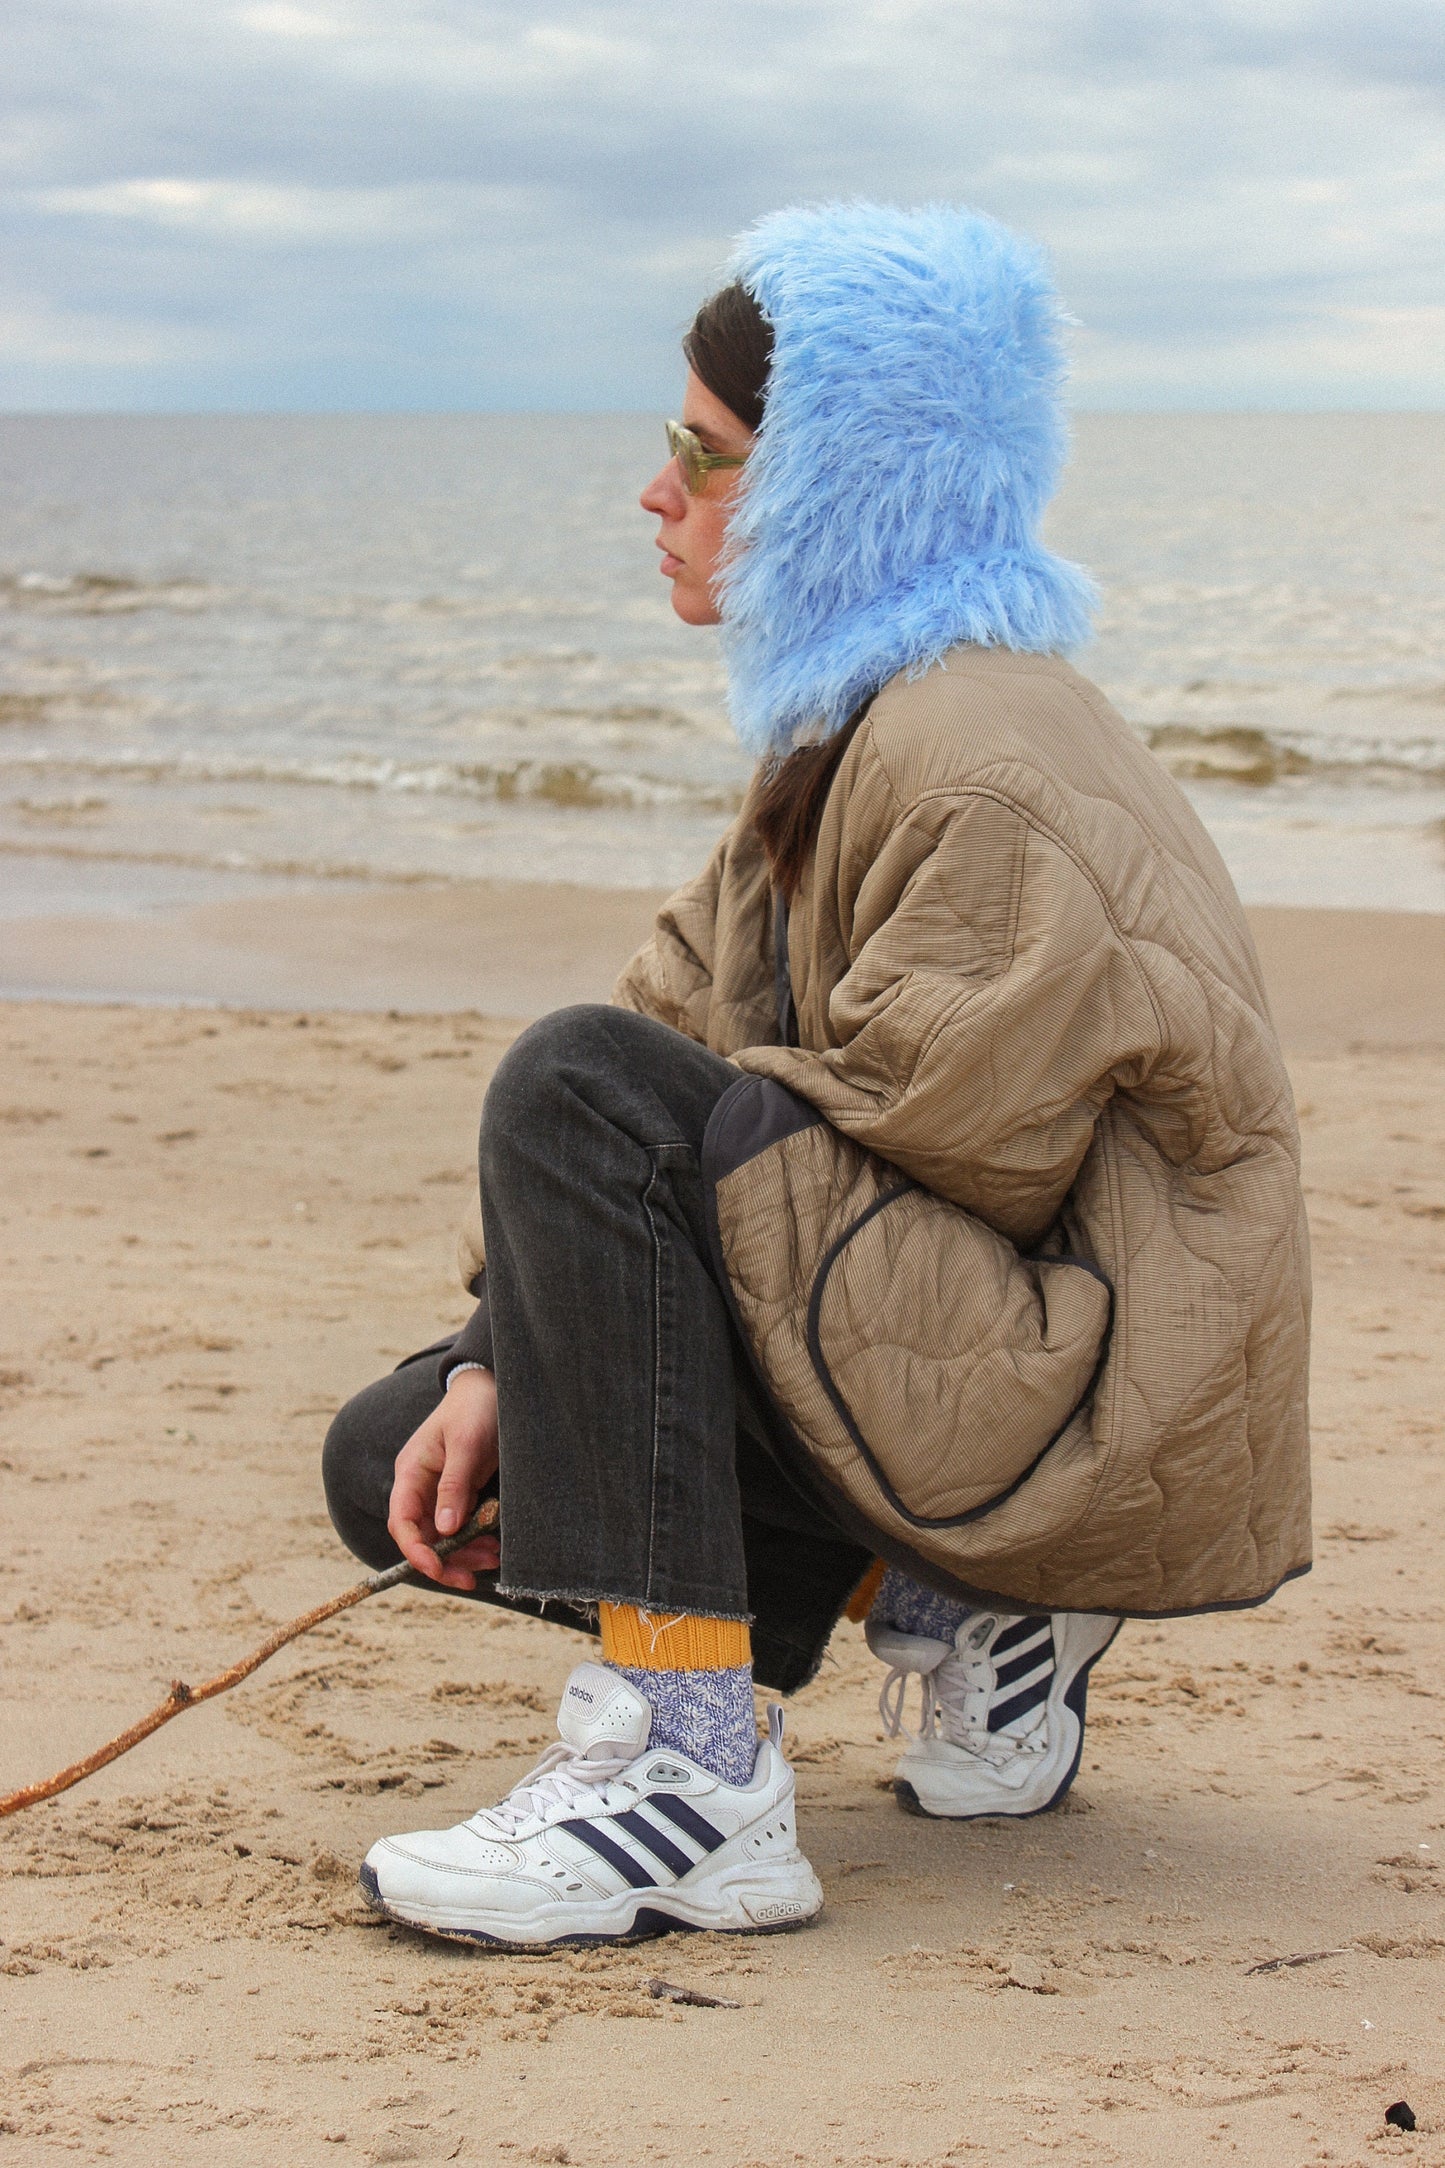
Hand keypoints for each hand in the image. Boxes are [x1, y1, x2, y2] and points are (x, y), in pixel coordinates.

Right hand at [387, 1367, 500, 1590]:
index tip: (439, 1569)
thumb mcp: (467, 1444)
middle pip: (422, 1537)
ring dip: (463, 1553)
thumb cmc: (476, 1407)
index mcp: (411, 1472)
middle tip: (475, 1576)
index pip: (402, 1522)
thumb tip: (443, 1529)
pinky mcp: (461, 1493)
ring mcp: (440, 1490)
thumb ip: (454, 1485)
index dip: (416, 1551)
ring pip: (442, 1536)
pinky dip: (474, 1540)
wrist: (495, 1385)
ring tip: (493, 1557)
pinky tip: (493, 1545)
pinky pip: (461, 1526)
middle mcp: (421, 1486)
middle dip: (446, 1560)